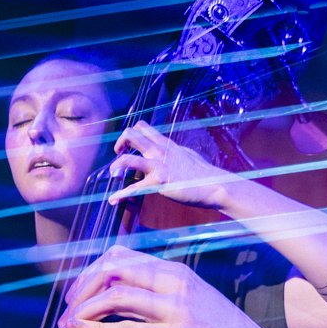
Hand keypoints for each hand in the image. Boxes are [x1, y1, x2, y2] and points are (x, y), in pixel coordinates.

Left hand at [58, 247, 300, 327]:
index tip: (73, 297)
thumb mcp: (190, 311)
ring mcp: (178, 309)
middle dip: (79, 289)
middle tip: (63, 312)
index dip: (88, 273)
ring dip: (81, 311)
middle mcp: (175, 283)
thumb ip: (159, 303)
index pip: (120, 257)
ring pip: (115, 295)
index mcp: (176, 272)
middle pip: (112, 269)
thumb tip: (121, 309)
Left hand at [108, 121, 228, 210]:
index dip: (130, 134)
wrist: (213, 184)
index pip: (143, 127)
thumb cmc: (202, 174)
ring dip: (116, 166)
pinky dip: (121, 195)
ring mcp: (158, 165)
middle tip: (117, 154)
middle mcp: (160, 151)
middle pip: (131, 134)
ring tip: (113, 174)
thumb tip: (172, 152)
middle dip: (120, 142)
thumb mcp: (187, 156)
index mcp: (166, 144)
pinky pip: (134, 188)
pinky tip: (113, 200)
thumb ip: (175, 153)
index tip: (126, 145)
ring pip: (128, 158)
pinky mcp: (159, 182)